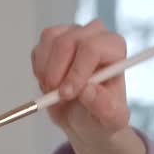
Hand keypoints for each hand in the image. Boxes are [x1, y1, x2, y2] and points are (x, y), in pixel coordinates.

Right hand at [30, 19, 130, 143]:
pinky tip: (50, 83)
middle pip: (67, 42)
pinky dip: (39, 70)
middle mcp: (96, 35)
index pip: (92, 48)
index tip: (67, 94)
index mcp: (115, 49)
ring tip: (55, 92)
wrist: (84, 116)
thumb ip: (105, 108)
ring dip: (46, 71)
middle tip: (57, 96)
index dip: (76, 71)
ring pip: (50, 41)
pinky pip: (39, 48)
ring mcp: (73, 33)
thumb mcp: (110, 120)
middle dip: (57, 72)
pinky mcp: (54, 38)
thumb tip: (88, 91)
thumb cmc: (101, 114)